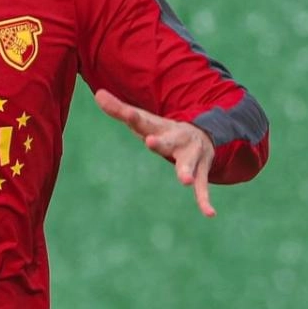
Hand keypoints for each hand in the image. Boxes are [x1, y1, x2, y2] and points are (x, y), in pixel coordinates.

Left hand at [94, 88, 216, 217]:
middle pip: (167, 141)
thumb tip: (97, 94)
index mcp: (159, 128)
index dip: (134, 118)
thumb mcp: (144, 121)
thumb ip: (120, 110)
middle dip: (159, 143)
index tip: (128, 114)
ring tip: (186, 181)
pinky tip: (210, 214)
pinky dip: (204, 199)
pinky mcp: (201, 170)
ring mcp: (190, 155)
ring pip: (188, 163)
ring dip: (186, 171)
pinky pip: (203, 186)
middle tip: (150, 143)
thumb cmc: (164, 131)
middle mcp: (176, 139)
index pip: (143, 122)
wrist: (202, 133)